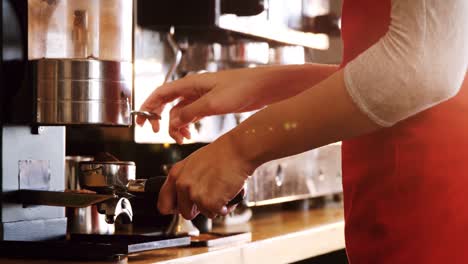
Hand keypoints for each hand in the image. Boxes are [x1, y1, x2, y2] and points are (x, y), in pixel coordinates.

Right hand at [136, 66, 312, 143]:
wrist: (263, 88)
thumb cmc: (242, 88)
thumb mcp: (213, 103)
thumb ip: (190, 112)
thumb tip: (173, 122)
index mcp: (190, 84)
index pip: (161, 93)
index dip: (147, 106)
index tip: (141, 120)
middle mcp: (193, 89)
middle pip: (166, 103)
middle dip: (157, 117)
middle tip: (154, 131)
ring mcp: (201, 97)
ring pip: (179, 112)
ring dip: (175, 125)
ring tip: (181, 138)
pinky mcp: (210, 104)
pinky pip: (190, 115)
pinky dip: (187, 125)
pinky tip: (190, 134)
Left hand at [157, 135, 250, 218]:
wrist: (237, 150)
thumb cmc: (221, 154)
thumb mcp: (194, 163)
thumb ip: (185, 179)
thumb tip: (183, 197)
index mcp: (176, 174)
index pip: (163, 204)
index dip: (174, 209)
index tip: (182, 207)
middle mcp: (182, 184)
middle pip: (185, 213)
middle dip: (199, 209)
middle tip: (211, 195)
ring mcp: (195, 194)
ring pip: (204, 214)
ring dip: (215, 206)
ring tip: (222, 189)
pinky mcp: (210, 202)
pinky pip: (217, 213)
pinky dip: (225, 206)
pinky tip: (228, 192)